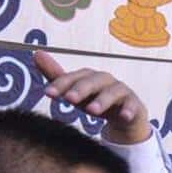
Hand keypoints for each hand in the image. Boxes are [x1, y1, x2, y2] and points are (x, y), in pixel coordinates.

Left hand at [34, 51, 150, 144]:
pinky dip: (129, 109)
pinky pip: (132, 106)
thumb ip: (57, 76)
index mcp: (89, 77)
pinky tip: (123, 116)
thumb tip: (36, 53)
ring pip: (112, 92)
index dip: (61, 84)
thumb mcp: (75, 93)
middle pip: (93, 81)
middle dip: (81, 89)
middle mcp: (106, 80)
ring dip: (102, 100)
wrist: (125, 119)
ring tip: (92, 111)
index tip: (48, 94)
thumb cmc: (97, 102)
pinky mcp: (135, 105)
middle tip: (70, 99)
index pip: (74, 77)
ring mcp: (122, 92)